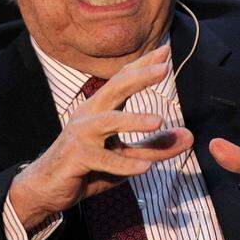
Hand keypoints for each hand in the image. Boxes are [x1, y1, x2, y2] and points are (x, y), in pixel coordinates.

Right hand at [9, 44, 193, 228]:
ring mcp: (80, 135)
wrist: (49, 189)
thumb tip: (190, 136)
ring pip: (109, 122)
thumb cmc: (89, 167)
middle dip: (139, 77)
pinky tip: (145, 168)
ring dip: (133, 120)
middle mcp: (89, 115)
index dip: (143, 65)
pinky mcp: (75, 157)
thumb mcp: (127, 157)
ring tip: (158, 120)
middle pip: (115, 89)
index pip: (123, 80)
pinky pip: (104, 159)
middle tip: (164, 69)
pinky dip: (124, 163)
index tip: (165, 51)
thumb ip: (156, 147)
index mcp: (100, 108)